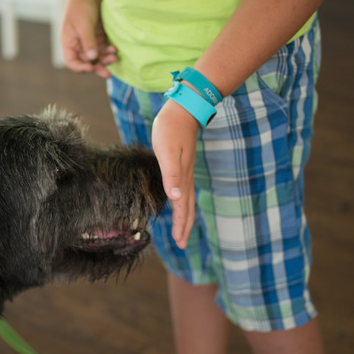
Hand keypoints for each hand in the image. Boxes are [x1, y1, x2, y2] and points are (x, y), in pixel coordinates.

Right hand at [61, 0, 116, 77]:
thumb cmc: (81, 5)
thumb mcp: (84, 25)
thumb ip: (88, 42)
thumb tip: (92, 59)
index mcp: (69, 41)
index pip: (71, 61)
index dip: (80, 68)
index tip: (91, 68)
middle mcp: (78, 43)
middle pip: (86, 61)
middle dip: (97, 67)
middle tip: (108, 73)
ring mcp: (88, 39)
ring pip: (97, 56)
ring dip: (105, 59)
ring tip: (114, 57)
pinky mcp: (98, 34)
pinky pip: (103, 48)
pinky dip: (108, 50)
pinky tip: (114, 49)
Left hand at [151, 100, 199, 248]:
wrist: (183, 108)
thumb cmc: (171, 128)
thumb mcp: (167, 152)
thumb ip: (171, 175)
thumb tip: (175, 198)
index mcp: (182, 177)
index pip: (181, 207)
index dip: (180, 225)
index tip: (179, 242)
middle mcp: (186, 177)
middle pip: (187, 207)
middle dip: (184, 226)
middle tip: (181, 244)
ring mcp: (186, 171)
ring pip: (186, 199)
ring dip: (184, 216)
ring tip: (181, 230)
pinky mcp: (182, 164)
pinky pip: (183, 190)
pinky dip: (182, 202)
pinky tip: (177, 202)